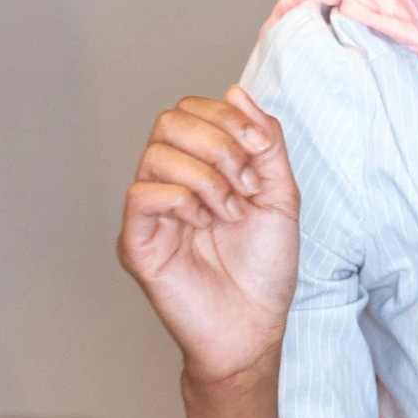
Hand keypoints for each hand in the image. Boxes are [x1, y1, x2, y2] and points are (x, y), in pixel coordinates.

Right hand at [118, 86, 299, 383]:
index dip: (227, 117)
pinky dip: (182, 200)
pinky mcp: (137, 241)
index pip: (192, 109)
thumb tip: (236, 91)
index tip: (259, 151)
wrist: (255, 326)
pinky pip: (142, 194)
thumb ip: (266, 142)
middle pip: (170, 120)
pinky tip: (203, 224)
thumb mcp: (280, 194)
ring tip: (229, 211)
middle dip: (218, 142)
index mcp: (201, 167)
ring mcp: (150, 212)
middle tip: (245, 183)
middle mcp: (170, 183)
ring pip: (157, 153)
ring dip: (207, 177)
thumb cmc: (265, 268)